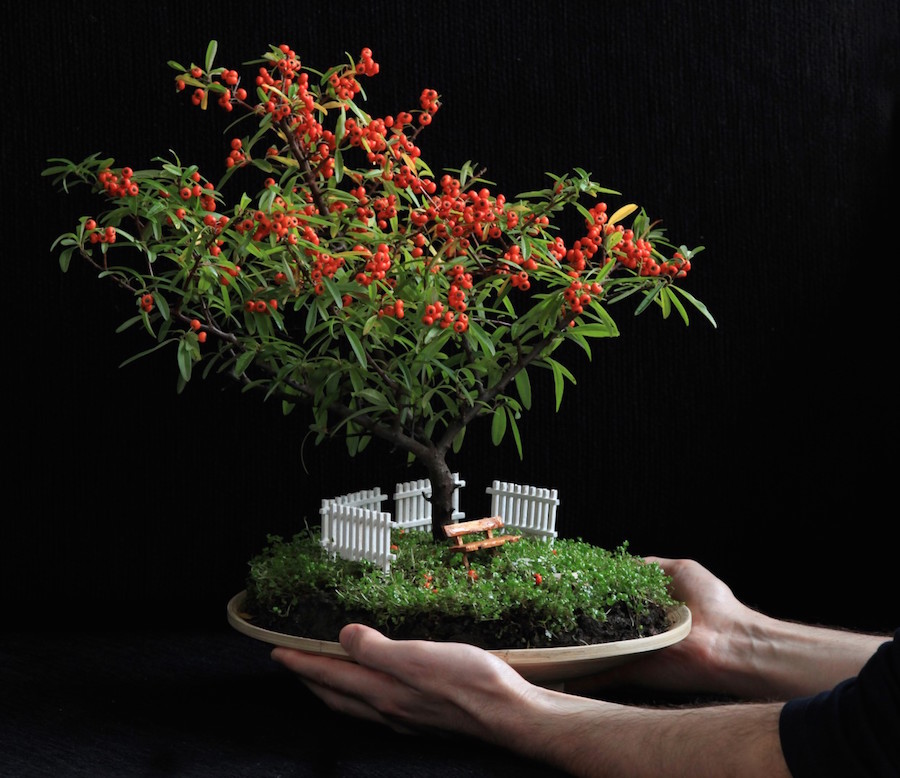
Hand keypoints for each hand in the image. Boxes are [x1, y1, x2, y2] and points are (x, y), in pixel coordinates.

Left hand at [271, 622, 539, 737]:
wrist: (510, 714)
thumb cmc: (470, 684)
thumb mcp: (418, 657)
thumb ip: (378, 649)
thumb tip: (344, 636)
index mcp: (383, 693)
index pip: (330, 676)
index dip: (302, 662)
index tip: (278, 651)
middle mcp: (389, 710)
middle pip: (337, 696)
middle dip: (310, 679)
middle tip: (293, 663)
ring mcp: (406, 718)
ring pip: (355, 704)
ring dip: (333, 688)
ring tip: (324, 675)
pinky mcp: (424, 718)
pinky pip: (376, 707)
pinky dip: (360, 695)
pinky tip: (374, 687)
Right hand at [569, 556, 886, 699]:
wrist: (730, 643)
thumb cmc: (714, 606)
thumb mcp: (682, 571)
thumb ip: (651, 566)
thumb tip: (622, 561)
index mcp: (644, 607)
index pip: (606, 597)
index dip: (584, 588)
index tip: (560, 579)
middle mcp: (633, 629)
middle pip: (592, 620)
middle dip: (568, 613)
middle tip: (541, 604)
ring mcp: (629, 651)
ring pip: (588, 645)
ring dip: (566, 640)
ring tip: (538, 630)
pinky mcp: (629, 671)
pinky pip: (596, 675)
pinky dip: (575, 675)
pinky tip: (550, 668)